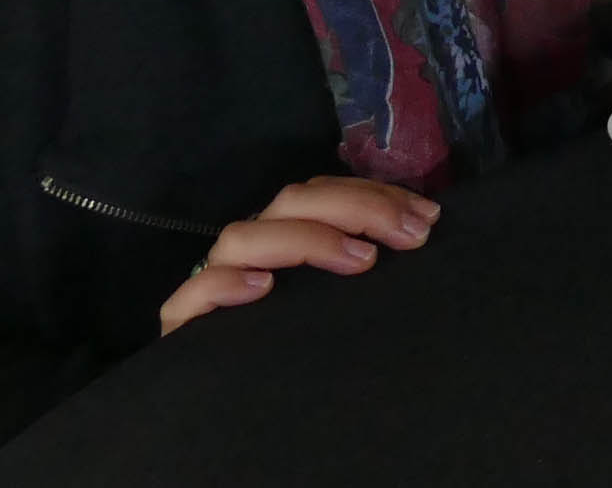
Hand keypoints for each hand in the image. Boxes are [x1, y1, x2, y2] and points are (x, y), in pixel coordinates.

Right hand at [158, 177, 439, 335]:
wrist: (247, 418)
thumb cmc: (310, 350)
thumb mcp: (345, 300)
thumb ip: (367, 260)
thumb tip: (424, 228)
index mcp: (286, 235)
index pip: (323, 193)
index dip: (373, 195)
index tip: (425, 216)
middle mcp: (250, 250)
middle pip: (290, 203)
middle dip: (357, 209)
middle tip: (410, 236)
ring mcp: (214, 281)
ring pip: (243, 237)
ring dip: (306, 240)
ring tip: (360, 260)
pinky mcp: (185, 323)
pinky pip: (194, 294)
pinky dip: (226, 284)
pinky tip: (262, 289)